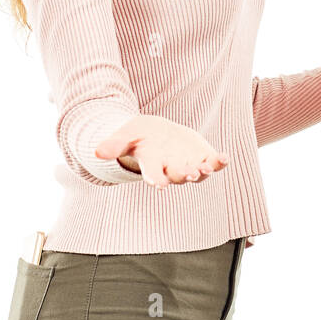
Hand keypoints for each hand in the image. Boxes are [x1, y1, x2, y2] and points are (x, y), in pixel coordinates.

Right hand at [94, 115, 229, 189]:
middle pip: (177, 175)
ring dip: (203, 171)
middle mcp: (171, 168)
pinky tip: (225, 158)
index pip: (153, 174)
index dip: (156, 178)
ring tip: (207, 167)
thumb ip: (114, 145)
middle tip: (189, 173)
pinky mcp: (202, 156)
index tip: (158, 184)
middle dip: (183, 174)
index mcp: (152, 165)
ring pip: (197, 173)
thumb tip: (95, 151)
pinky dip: (219, 162)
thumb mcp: (125, 136)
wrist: (157, 134)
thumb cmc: (138, 137)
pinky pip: (213, 163)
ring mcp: (189, 164)